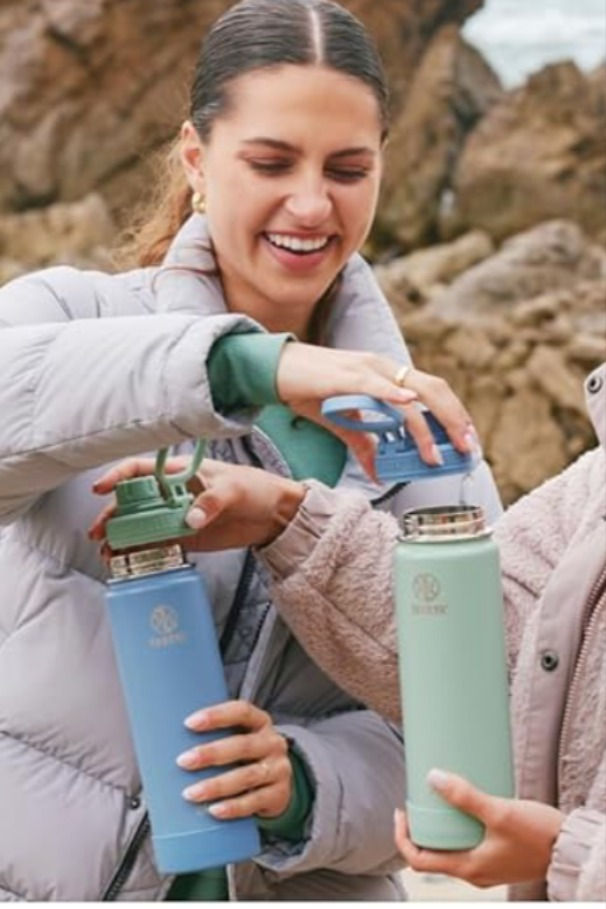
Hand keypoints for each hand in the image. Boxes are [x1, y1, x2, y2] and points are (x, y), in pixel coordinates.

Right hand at [90, 456, 304, 548]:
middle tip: (100, 533)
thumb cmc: (255, 489)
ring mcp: (177, 515)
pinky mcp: (185, 536)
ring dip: (123, 537)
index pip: (140, 470)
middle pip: (133, 501)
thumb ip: (210, 502)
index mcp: (180, 471)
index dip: (117, 477)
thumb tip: (189, 518)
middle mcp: (172, 492)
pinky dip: (141, 551)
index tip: (102, 489)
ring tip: (109, 553)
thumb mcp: (233, 489)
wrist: (274, 515)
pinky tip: (128, 560)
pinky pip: (157, 543)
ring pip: (141, 525)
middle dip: (113, 516)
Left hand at [176, 700, 291, 818]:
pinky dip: (233, 807)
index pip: (241, 711)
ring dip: (216, 785)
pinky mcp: (278, 795)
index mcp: (260, 722)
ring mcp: (278, 769)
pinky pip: (254, 802)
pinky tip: (214, 811)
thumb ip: (215, 736)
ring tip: (190, 793)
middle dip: (211, 753)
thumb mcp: (239, 740)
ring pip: (247, 776)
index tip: (189, 723)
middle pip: (242, 746)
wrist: (278, 786)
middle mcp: (272, 743)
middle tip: (182, 761)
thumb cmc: (246, 758)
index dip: (216, 715)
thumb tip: (164, 741)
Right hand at [276, 344, 476, 473]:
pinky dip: (394, 396)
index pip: (432, 391)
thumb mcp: (343, 421)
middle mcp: (385, 367)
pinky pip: (376, 385)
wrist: (277, 370)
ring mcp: (368, 369)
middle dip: (456, 420)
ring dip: (428, 426)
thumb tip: (379, 474)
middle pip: (434, 390)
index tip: (467, 439)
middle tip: (467, 448)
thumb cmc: (309, 390)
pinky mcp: (346, 376)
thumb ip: (364, 445)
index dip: (454, 414)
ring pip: (411, 393)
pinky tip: (409, 407)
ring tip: (437, 453)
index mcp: (388, 375)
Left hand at [394, 769, 563, 887]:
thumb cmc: (538, 835)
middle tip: (418, 800)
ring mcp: (487, 867)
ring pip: (452, 849)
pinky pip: (469, 845)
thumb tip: (433, 777)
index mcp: (469, 868)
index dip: (402, 836)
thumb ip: (466, 796)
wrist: (570, 849)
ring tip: (438, 799)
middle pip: (433, 855)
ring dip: (440, 828)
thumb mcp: (499, 812)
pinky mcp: (499, 857)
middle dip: (420, 828)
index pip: (420, 861)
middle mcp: (474, 873)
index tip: (401, 811)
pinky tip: (466, 805)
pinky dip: (460, 828)